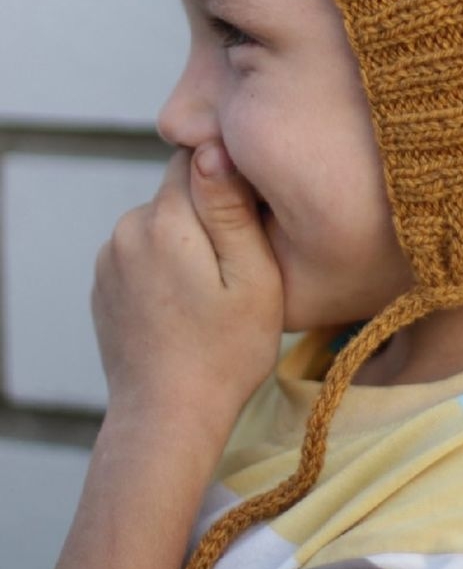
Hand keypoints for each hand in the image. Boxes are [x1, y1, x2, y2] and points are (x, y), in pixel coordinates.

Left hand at [92, 142, 283, 433]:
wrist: (166, 420)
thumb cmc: (226, 353)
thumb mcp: (253, 278)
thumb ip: (232, 208)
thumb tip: (213, 148)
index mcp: (166, 219)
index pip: (197, 157)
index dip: (230, 176)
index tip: (252, 216)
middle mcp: (127, 228)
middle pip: (179, 190)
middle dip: (209, 212)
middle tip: (239, 264)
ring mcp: (109, 258)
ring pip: (161, 220)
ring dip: (186, 239)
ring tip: (212, 289)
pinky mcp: (104, 284)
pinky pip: (142, 251)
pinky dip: (164, 265)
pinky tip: (185, 303)